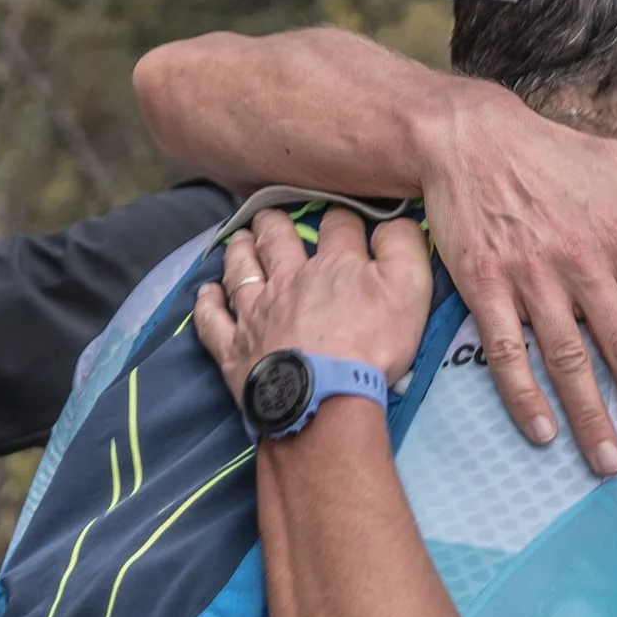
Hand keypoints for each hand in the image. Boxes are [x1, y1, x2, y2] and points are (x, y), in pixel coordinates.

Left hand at [194, 209, 432, 409]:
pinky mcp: (234, 348)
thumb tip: (394, 222)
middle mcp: (288, 280)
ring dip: (239, 251)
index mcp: (333, 264)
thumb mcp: (409, 289)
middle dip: (274, 223)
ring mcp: (255, 313)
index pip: (338, 225)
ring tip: (239, 239)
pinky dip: (207, 304)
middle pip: (276, 239)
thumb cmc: (373, 346)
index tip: (345, 218)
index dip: (344, 217)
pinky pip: (212, 321)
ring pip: (240, 271)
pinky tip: (207, 293)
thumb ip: (403, 247)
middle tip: (270, 216)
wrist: (325, 400)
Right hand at [420, 79, 616, 476]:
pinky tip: (544, 433)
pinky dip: (523, 395)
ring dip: (592, 417)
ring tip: (610, 465)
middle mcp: (582, 262)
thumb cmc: (557, 154)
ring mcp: (531, 276)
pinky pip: (507, 351)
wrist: (469, 137)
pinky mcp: (484, 285)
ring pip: (570, 360)